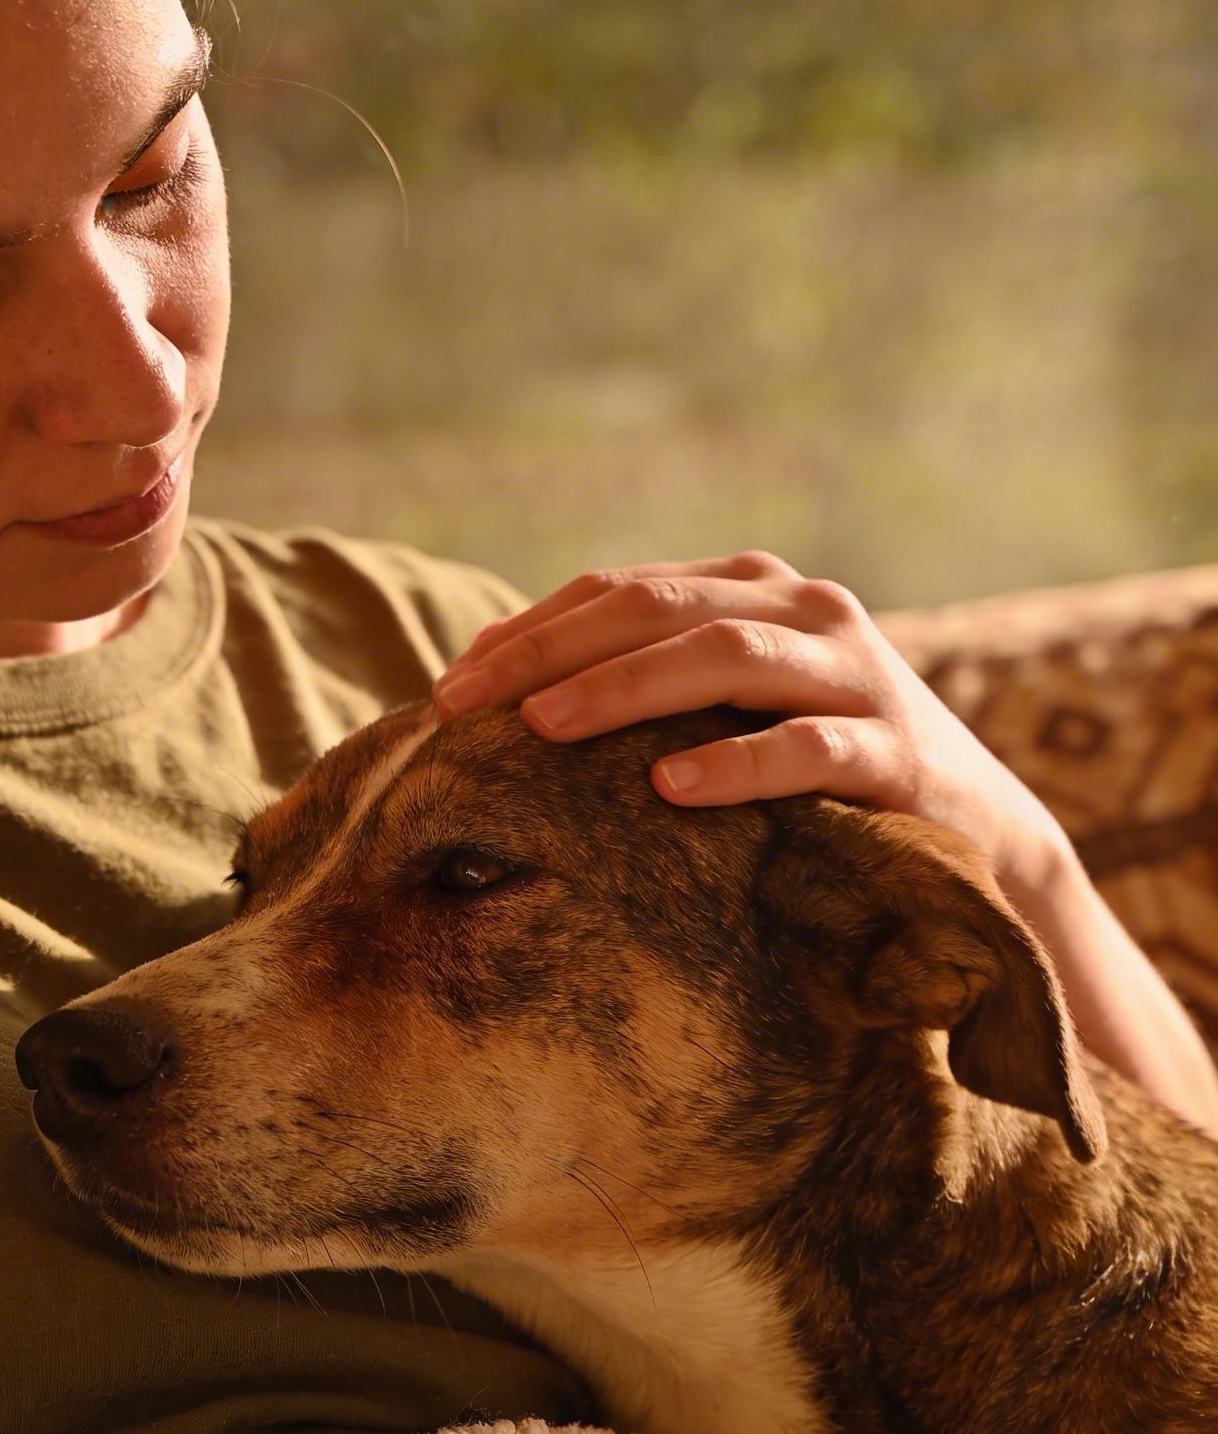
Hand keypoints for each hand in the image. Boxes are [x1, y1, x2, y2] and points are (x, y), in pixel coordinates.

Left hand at [434, 550, 1217, 1134]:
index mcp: (754, 592)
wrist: (984, 843)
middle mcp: (807, 612)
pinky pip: (809, 747)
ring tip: (545, 729)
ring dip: (626, 689)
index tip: (448, 689)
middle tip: (465, 706)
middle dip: (551, 651)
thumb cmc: (825, 787)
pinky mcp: (898, 752)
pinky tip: (670, 788)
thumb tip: (505, 724)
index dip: (529, 630)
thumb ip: (650, 699)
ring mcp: (858, 674)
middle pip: (660, 608)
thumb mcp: (733, 722)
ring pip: (728, 656)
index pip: (621, 590)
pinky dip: (737, 763)